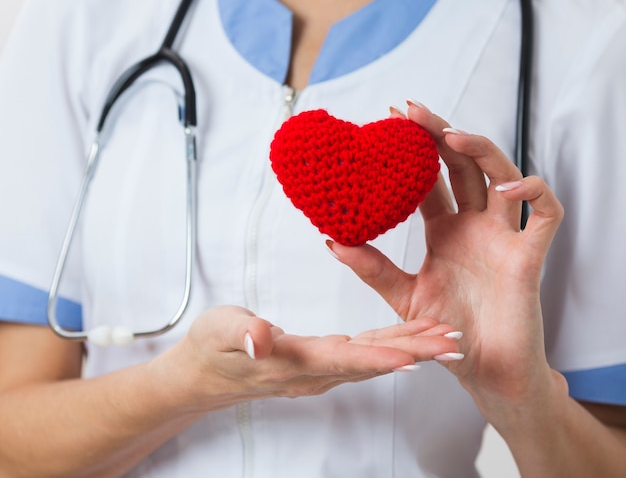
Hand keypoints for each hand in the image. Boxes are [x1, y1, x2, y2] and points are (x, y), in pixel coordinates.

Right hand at [162, 304, 461, 411]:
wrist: (201, 376)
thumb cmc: (208, 350)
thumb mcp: (216, 332)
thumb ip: (240, 334)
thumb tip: (260, 338)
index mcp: (291, 361)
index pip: (342, 360)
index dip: (379, 359)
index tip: (415, 357)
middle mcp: (311, 372)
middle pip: (370, 362)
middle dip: (414, 354)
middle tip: (452, 345)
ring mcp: (317, 370)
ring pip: (372, 359)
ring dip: (410, 351)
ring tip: (444, 340)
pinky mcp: (318, 363)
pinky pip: (361, 355)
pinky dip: (389, 347)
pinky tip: (408, 342)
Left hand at [327, 101, 563, 405]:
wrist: (481, 369)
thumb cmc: (446, 331)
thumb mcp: (401, 294)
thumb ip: (371, 267)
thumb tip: (332, 239)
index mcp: (445, 230)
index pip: (430, 178)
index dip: (413, 150)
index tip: (388, 121)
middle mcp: (474, 226)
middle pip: (463, 165)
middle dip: (440, 134)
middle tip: (411, 111)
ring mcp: (502, 236)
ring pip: (503, 176)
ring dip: (480, 150)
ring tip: (449, 135)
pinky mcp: (529, 255)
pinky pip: (546, 214)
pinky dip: (533, 193)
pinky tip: (506, 187)